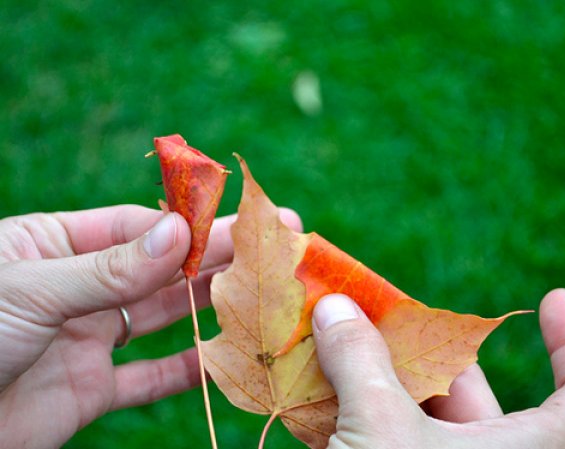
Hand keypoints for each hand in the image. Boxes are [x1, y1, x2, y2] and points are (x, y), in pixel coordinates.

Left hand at [0, 205, 299, 448]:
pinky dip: (187, 372)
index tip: (243, 220)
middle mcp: (80, 287)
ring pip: (162, 319)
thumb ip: (108, 268)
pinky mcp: (90, 390)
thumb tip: (178, 233)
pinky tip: (225, 359)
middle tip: (273, 246)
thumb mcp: (31, 289)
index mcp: (57, 244)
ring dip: (211, 309)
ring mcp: (87, 338)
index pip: (138, 225)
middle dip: (216, 259)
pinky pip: (148, 378)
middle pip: (160, 268)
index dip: (191, 224)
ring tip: (262, 296)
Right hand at [312, 289, 564, 448]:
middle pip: (464, 379)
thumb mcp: (381, 433)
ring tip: (331, 327)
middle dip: (416, 339)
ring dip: (368, 365)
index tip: (551, 299)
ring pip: (410, 401)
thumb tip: (336, 307)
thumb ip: (360, 363)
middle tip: (371, 302)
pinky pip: (374, 425)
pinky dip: (346, 398)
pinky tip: (310, 372)